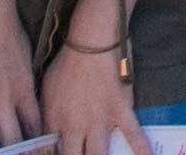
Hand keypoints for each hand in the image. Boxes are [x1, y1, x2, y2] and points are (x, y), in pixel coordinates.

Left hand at [43, 31, 152, 154]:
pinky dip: (140, 148)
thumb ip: (46, 116)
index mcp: (55, 121)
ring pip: (99, 154)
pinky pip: (133, 134)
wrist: (91, 41)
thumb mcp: (46, 90)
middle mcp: (76, 127)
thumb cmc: (67, 62)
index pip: (51, 152)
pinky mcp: (120, 111)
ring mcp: (100, 120)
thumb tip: (45, 133)